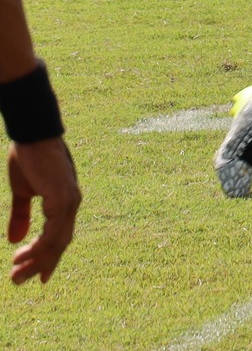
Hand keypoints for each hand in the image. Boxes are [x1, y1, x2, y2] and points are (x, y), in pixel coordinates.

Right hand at [8, 139, 78, 283]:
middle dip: (40, 264)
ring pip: (57, 241)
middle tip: (19, 281)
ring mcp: (70, 201)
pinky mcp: (62, 198)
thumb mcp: (23, 191)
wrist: (32, 135)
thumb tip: (15, 240)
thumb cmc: (28, 158)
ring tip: (16, 274)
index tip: (38, 276)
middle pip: (60, 243)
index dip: (50, 257)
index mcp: (65, 201)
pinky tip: (24, 255)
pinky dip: (40, 246)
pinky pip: (54, 230)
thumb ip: (21, 215)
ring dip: (37, 260)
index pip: (61, 236)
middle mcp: (72, 203)